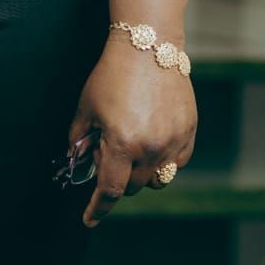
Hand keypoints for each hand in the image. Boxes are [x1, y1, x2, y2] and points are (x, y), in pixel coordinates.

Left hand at [66, 32, 196, 226]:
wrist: (148, 46)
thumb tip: (76, 158)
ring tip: (130, 146)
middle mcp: (150, 147)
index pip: (110, 190)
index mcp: (121, 143)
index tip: (89, 218)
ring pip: (157, 179)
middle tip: (107, 152)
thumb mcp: (86, 105)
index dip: (98, 208)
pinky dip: (163, 162)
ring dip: (141, 173)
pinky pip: (176, 163)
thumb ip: (78, 136)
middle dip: (117, 178)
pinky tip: (152, 142)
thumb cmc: (112, 74)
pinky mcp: (188, 132)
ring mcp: (172, 141)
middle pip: (134, 186)